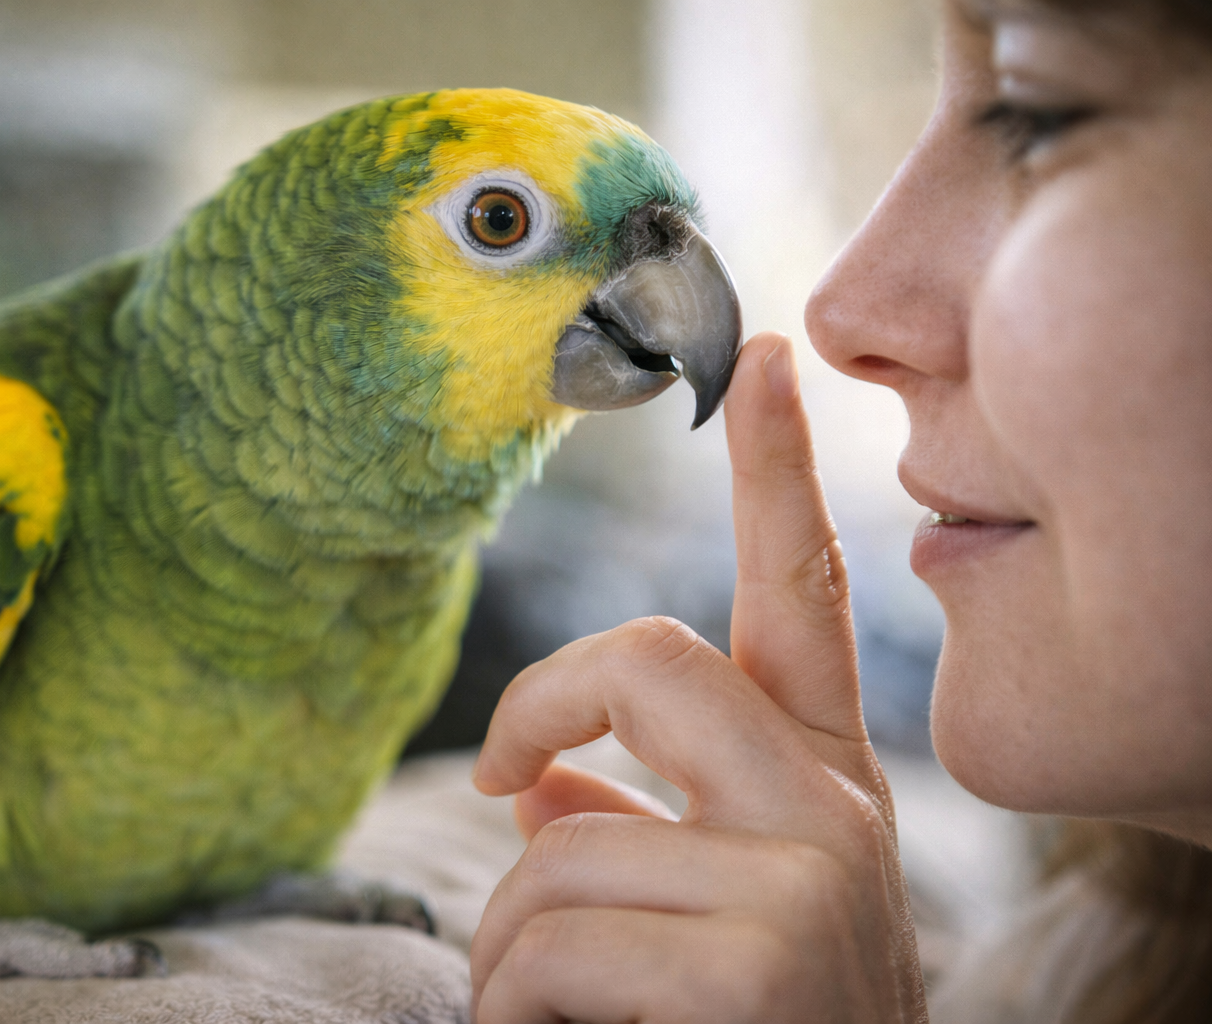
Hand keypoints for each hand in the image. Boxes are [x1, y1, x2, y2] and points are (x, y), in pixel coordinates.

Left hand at [470, 333, 925, 1023]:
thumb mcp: (710, 923)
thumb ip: (632, 832)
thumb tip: (536, 789)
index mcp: (820, 786)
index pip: (803, 595)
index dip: (778, 470)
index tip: (765, 349)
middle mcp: (834, 813)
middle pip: (646, 657)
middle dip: (539, 706)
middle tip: (497, 785)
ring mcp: (807, 882)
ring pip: (553, 844)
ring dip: (507, 947)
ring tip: (554, 1014)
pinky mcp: (758, 965)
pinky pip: (544, 940)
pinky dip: (510, 1011)